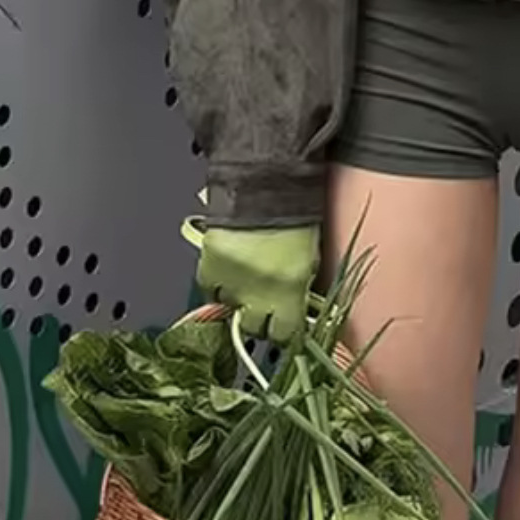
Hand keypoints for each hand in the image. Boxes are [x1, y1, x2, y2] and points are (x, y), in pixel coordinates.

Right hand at [189, 221, 319, 343]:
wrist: (266, 184)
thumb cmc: (295, 218)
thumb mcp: (309, 258)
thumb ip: (299, 287)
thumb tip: (293, 306)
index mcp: (290, 292)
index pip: (284, 335)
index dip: (283, 331)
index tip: (283, 325)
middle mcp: (258, 294)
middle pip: (253, 329)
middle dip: (258, 319)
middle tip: (263, 304)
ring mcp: (231, 283)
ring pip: (230, 308)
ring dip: (237, 298)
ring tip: (245, 278)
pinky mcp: (209, 268)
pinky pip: (210, 289)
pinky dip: (217, 284)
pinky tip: (228, 270)